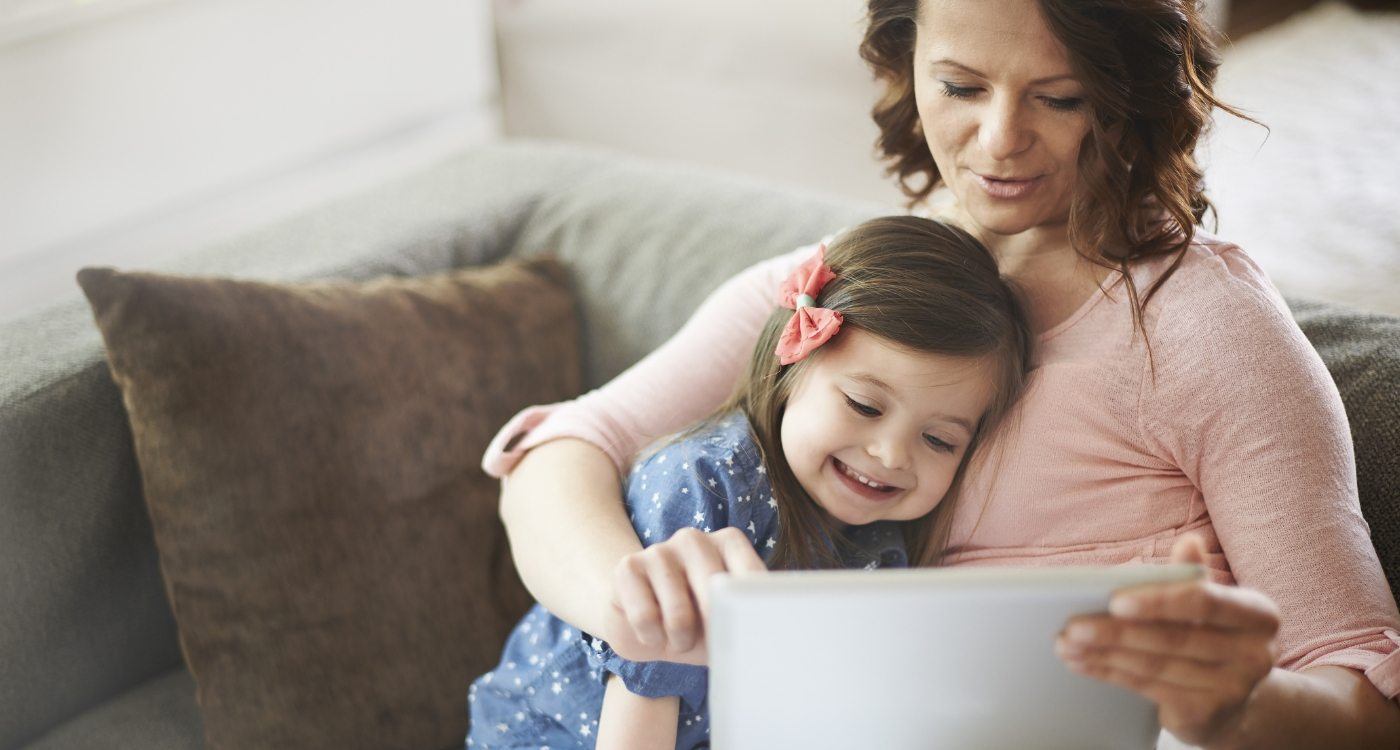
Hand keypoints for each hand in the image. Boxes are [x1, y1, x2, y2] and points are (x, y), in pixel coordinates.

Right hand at [604, 527, 766, 665]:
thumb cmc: (698, 625)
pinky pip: (645, 617)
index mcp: (729, 543)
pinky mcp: (628, 567)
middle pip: (716, 595)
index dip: (750, 614)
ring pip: (679, 614)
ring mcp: (658, 550)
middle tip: (709, 644)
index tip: (749, 635)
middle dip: (714, 632)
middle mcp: (694, 539)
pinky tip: (652, 632)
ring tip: (679, 639)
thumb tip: (776, 635)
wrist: (648, 629)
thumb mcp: (729, 623)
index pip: (751, 577)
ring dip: (681, 641)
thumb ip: (751, 619)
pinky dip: (651, 637)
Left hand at [1055, 534, 1280, 747]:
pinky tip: (1082, 662)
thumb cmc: (1212, 637)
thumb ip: (1193, 577)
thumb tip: (1189, 542)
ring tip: (1066, 642)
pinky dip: (1109, 673)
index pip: (1206, 603)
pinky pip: (1147, 688)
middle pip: (1174, 639)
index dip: (1159, 602)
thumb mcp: (1211, 605)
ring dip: (1104, 653)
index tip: (1115, 600)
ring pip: (1155, 665)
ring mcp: (1233, 689)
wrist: (1232, 701)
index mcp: (1259, 615)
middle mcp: (1255, 654)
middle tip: (1073, 624)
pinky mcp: (1207, 715)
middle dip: (1116, 631)